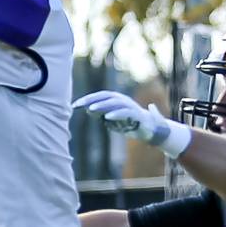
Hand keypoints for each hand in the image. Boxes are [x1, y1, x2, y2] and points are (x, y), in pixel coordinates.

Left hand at [73, 91, 192, 157]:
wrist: (150, 130)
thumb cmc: (129, 123)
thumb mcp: (112, 120)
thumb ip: (102, 114)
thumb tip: (89, 110)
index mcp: (116, 100)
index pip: (100, 96)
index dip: (87, 99)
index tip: (74, 106)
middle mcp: (123, 100)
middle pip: (105, 97)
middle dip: (91, 100)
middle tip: (79, 105)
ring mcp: (130, 107)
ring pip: (115, 103)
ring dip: (102, 105)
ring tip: (90, 109)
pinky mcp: (137, 116)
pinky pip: (126, 113)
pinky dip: (116, 114)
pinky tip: (106, 117)